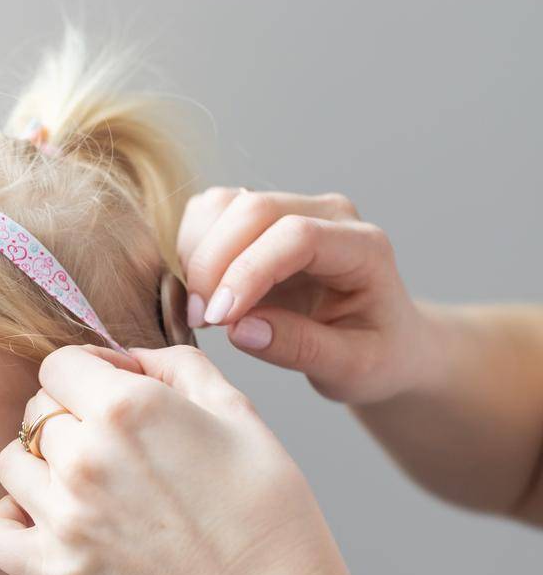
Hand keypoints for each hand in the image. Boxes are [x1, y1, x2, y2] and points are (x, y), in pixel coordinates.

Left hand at [0, 346, 357, 574]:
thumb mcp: (236, 410)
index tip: (108, 392)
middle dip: (66, 417)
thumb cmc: (264, 508)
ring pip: (10, 464)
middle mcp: (86, 456)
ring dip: (38, 465)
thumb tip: (126, 356)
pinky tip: (43, 517)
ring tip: (80, 481)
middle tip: (108, 444)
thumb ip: (174, 365)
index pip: (57, 365)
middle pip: (34, 413)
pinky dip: (10, 521)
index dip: (84, 373)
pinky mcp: (55, 568)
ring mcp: (64, 516)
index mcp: (129, 407)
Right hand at [178, 187, 437, 403]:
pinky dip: (191, 249)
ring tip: (204, 308)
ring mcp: (291, 209)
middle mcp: (327, 215)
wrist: (382, 339)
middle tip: (201, 321)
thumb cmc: (375, 355)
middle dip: (212, 264)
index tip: (218, 320)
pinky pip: (209, 215)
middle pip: (252, 209)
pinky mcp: (260, 218)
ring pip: (222, 205)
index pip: (296, 236)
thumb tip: (240, 330)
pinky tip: (204, 292)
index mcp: (363, 247)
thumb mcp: (350, 368)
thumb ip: (299, 349)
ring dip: (197, 255)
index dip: (247, 272)